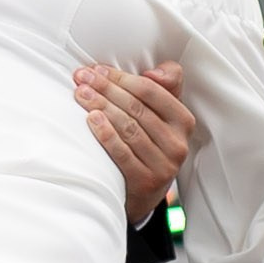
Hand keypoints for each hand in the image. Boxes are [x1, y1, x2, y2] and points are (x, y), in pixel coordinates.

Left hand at [75, 59, 193, 226]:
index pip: (151, 91)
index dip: (122, 78)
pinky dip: (106, 134)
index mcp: (183, 121)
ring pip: (128, 128)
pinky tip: (91, 119)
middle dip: (105, 89)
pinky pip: (122, 153)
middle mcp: (177, 143)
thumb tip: (153, 73)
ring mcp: (163, 165)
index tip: (97, 70)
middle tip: (82, 78)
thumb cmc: (149, 143)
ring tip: (81, 94)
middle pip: (136, 108)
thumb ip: (164, 85)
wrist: (144, 192)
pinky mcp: (146, 182)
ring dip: (101, 106)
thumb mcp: (162, 114)